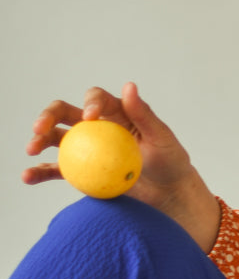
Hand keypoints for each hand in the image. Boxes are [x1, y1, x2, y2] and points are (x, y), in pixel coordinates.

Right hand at [23, 82, 221, 250]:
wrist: (169, 193)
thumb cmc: (170, 161)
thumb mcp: (161, 137)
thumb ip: (143, 114)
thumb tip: (129, 85)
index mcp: (116, 112)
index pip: (96, 100)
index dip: (89, 103)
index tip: (90, 117)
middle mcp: (97, 127)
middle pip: (65, 113)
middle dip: (49, 116)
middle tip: (40, 128)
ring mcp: (87, 149)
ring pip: (56, 139)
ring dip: (40, 141)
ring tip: (31, 149)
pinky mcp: (82, 171)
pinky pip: (58, 169)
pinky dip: (42, 172)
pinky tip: (28, 176)